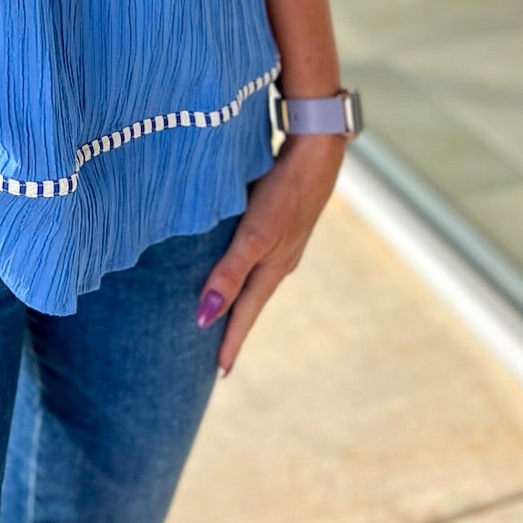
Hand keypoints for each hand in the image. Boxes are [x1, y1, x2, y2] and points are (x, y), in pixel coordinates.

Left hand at [195, 133, 344, 373]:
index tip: (220, 372)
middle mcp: (278, 259)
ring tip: (224, 311)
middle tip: (219, 350)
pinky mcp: (279, 219)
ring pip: (253, 276)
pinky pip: (255, 253)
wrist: (317, 150)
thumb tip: (206, 316)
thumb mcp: (255, 235)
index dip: (231, 341)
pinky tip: (234, 260)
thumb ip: (230, 273)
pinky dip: (242, 267)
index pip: (246, 314)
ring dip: (238, 295)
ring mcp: (282, 239)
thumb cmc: (285, 193)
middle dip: (235, 324)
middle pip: (251, 300)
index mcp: (273, 269)